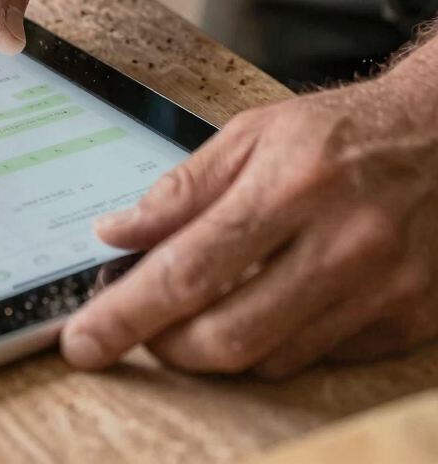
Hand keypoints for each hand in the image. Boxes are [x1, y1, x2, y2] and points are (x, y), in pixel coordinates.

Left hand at [61, 75, 437, 376]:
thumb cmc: (337, 130)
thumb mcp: (251, 134)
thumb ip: (181, 189)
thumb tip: (114, 234)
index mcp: (290, 186)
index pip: (189, 268)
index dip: (127, 313)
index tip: (84, 339)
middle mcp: (342, 245)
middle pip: (228, 335)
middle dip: (163, 346)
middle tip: (133, 328)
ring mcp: (382, 291)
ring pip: (270, 358)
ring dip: (213, 347)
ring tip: (190, 311)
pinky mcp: (408, 322)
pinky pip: (317, 359)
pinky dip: (271, 344)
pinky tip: (258, 307)